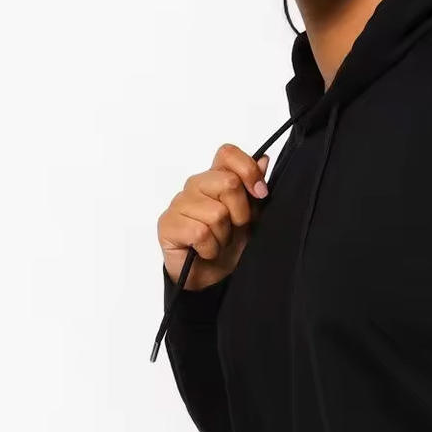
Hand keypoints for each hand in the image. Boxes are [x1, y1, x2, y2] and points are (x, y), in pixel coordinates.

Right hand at [157, 143, 269, 290]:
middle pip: (228, 183)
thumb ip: (255, 191)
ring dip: (224, 236)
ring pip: (216, 213)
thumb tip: (264, 160)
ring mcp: (179, 203)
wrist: (212, 278)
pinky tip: (204, 251)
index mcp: (216, 178)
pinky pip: (200, 233)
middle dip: (241, 213)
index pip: (228, 154)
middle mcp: (196, 185)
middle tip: (234, 229)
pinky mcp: (168, 224)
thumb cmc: (230, 246)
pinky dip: (210, 248)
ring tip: (217, 242)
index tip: (261, 193)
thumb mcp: (252, 219)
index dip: (248, 170)